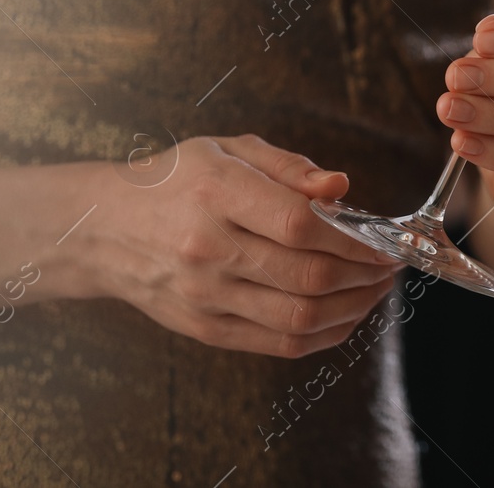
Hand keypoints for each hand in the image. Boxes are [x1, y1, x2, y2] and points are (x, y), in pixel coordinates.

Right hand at [79, 135, 401, 357]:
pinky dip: (326, 333)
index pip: (300, 225)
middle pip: (308, 275)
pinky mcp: (204, 329)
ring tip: (375, 290)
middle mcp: (208, 249)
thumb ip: (289, 167)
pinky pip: (280, 342)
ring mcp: (205, 296)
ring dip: (354, 307)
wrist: (103, 229)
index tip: (384, 239)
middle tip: (390, 265)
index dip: (354, 238)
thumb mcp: (227, 150)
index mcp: (216, 194)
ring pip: (299, 316)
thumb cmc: (176, 181)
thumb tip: (341, 188)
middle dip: (364, 274)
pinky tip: (347, 314)